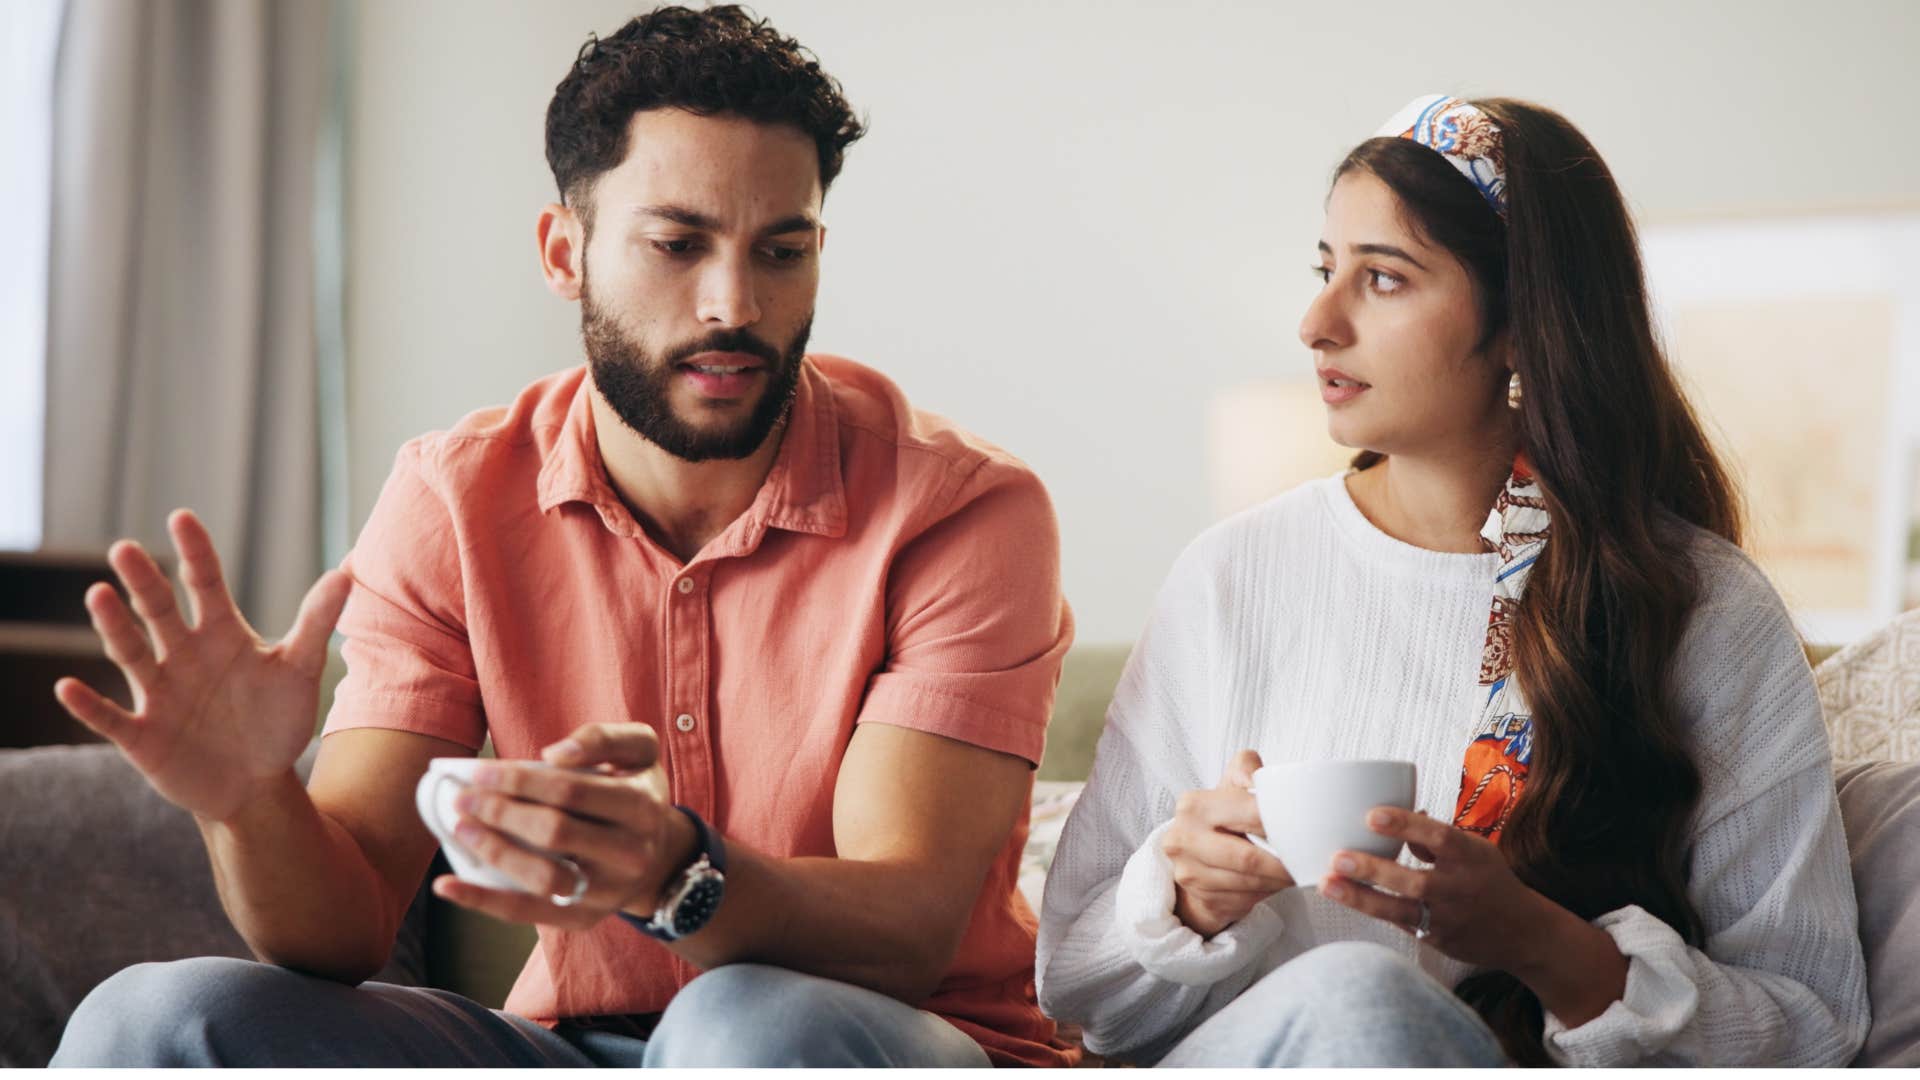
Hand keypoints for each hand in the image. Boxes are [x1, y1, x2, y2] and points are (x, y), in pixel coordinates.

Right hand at [52, 509, 350, 821]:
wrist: (257, 783)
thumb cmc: (276, 719)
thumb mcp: (300, 670)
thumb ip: (317, 622)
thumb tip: (348, 570)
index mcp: (221, 634)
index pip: (205, 584)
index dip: (195, 553)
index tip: (181, 518)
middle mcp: (183, 656)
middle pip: (159, 611)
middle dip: (144, 581)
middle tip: (125, 548)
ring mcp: (159, 694)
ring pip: (131, 653)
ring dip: (113, 626)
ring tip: (98, 594)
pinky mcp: (142, 735)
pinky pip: (110, 718)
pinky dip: (89, 705)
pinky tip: (67, 686)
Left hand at [431, 722, 696, 930]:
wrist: (659, 855)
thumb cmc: (634, 790)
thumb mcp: (638, 750)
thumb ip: (604, 738)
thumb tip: (555, 754)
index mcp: (641, 807)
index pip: (572, 791)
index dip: (521, 781)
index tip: (480, 772)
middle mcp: (630, 854)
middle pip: (555, 833)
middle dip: (500, 812)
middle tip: (463, 798)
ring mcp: (608, 892)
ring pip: (543, 877)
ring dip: (493, 851)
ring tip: (460, 828)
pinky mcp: (584, 919)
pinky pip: (528, 914)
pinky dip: (482, 901)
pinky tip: (446, 886)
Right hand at [1166, 750, 1295, 936]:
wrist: (1193, 852)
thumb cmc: (1221, 816)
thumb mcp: (1231, 784)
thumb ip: (1248, 770)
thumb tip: (1264, 780)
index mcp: (1194, 805)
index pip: (1250, 814)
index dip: (1282, 825)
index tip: (1308, 832)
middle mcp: (1183, 838)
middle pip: (1248, 858)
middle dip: (1283, 864)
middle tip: (1307, 863)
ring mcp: (1189, 871)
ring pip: (1249, 882)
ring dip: (1278, 882)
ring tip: (1295, 872)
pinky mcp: (1200, 897)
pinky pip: (1244, 900)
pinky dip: (1266, 893)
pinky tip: (1274, 884)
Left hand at [1319, 807, 1551, 968]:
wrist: (1523, 932)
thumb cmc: (1489, 878)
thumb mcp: (1474, 849)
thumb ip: (1435, 837)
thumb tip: (1397, 814)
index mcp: (1471, 856)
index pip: (1438, 837)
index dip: (1405, 826)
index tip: (1371, 815)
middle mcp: (1460, 889)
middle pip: (1414, 882)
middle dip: (1373, 869)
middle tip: (1337, 857)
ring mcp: (1448, 918)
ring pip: (1400, 910)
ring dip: (1361, 898)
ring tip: (1328, 884)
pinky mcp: (1437, 939)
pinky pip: (1399, 923)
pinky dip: (1373, 910)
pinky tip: (1345, 898)